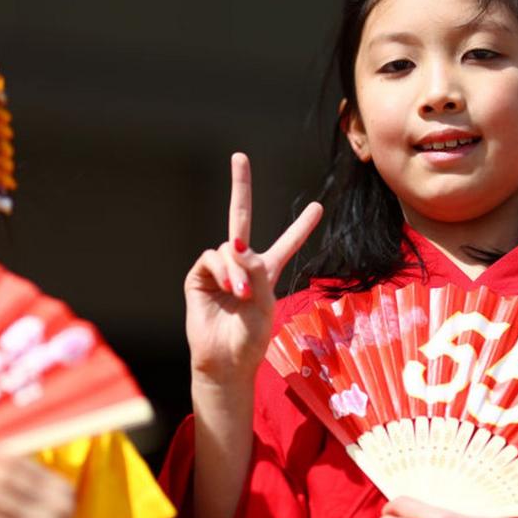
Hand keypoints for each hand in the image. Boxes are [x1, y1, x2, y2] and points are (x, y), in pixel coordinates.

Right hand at [185, 152, 322, 387]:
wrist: (226, 361)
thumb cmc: (250, 339)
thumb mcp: (265, 304)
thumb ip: (255, 271)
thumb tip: (235, 246)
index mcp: (266, 273)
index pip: (286, 244)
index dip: (300, 226)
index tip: (317, 207)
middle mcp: (242, 265)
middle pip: (240, 217)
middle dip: (240, 186)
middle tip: (239, 156)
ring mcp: (219, 269)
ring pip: (228, 247)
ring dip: (237, 268)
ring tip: (242, 294)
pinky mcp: (199, 277)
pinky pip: (212, 259)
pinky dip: (223, 270)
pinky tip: (231, 288)